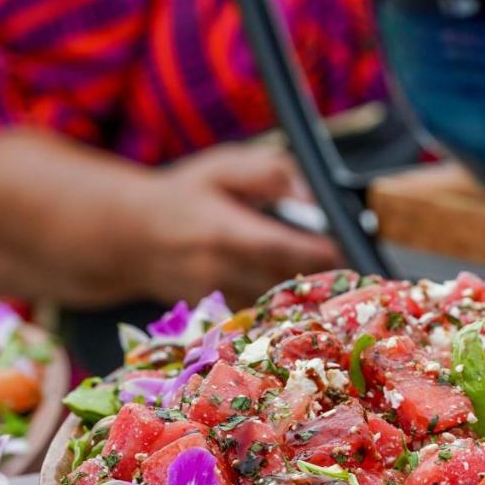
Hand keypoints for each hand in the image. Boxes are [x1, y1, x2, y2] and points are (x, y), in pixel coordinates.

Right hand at [131, 143, 344, 306]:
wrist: (131, 239)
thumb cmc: (183, 196)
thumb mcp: (220, 169)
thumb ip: (269, 172)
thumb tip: (311, 192)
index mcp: (222, 231)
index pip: (277, 246)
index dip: (314, 251)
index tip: (344, 247)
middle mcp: (219, 270)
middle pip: (282, 281)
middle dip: (321, 276)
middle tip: (353, 268)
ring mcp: (217, 298)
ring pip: (272, 304)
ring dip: (305, 296)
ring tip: (336, 286)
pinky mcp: (218, 313)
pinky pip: (259, 315)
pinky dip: (283, 307)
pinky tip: (305, 299)